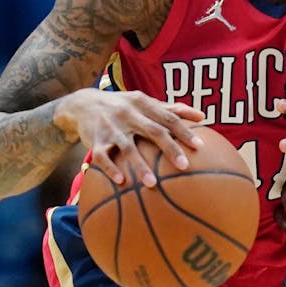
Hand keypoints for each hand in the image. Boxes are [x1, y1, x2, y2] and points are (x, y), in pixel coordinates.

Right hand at [54, 88, 204, 188]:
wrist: (83, 103)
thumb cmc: (123, 106)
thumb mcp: (144, 102)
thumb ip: (172, 109)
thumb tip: (202, 116)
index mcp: (143, 104)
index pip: (168, 117)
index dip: (184, 131)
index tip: (200, 147)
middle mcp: (128, 114)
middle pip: (153, 131)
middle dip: (169, 148)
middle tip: (184, 166)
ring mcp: (110, 127)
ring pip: (128, 148)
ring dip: (140, 166)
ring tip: (153, 184)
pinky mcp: (94, 140)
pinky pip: (102, 157)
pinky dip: (111, 169)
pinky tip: (121, 182)